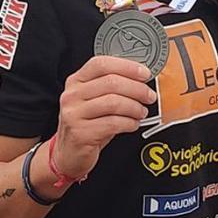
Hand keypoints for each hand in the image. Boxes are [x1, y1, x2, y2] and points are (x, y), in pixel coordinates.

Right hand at [53, 56, 156, 180]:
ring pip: (114, 103)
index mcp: (76, 81)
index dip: (127, 66)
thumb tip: (141, 79)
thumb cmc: (87, 124)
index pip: (101, 64)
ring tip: (141, 112)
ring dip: (135, 107)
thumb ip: (111, 87)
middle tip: (149, 96)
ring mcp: (74, 114)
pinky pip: (113, 123)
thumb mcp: (93, 100)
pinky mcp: (80, 133)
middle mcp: (72, 95)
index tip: (144, 73)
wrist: (68, 153)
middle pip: (111, 82)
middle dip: (137, 89)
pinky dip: (129, 123)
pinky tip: (133, 124)